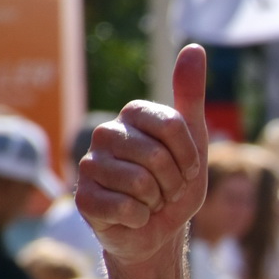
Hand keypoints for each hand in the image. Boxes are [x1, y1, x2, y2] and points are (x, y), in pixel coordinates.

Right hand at [75, 45, 210, 267]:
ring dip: (157, 201)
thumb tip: (195, 48)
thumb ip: (191, 95)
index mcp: (132, 116)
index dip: (189, 154)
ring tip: (150, 201)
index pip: (171, 124)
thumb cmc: (175, 183)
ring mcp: (89, 165)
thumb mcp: (193, 139)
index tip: (188, 167)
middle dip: (174, 182)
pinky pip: (125, 207)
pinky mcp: (83, 198)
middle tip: (166, 189)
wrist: (159, 230)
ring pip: (140, 184)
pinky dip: (140, 218)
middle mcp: (105, 134)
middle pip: (157, 156)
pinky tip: (133, 216)